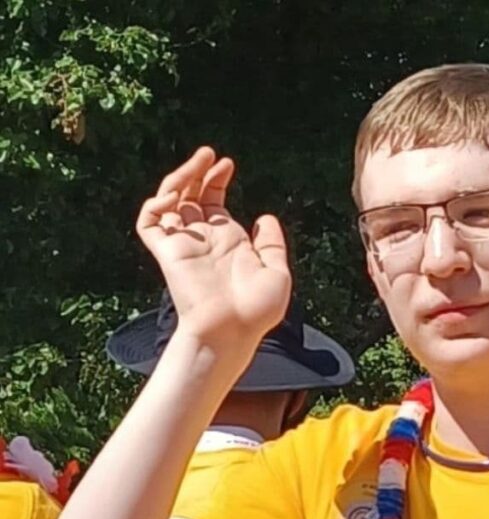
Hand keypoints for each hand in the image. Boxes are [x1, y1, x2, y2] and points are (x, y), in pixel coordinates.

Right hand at [136, 146, 290, 371]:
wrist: (231, 331)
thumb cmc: (255, 311)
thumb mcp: (277, 272)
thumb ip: (273, 244)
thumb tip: (265, 217)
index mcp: (226, 241)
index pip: (212, 201)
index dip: (216, 179)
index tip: (227, 163)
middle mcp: (202, 239)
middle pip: (189, 195)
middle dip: (197, 171)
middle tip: (209, 154)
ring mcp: (183, 245)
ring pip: (169, 201)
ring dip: (180, 177)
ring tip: (199, 160)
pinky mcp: (166, 253)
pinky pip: (149, 223)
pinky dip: (156, 204)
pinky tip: (176, 196)